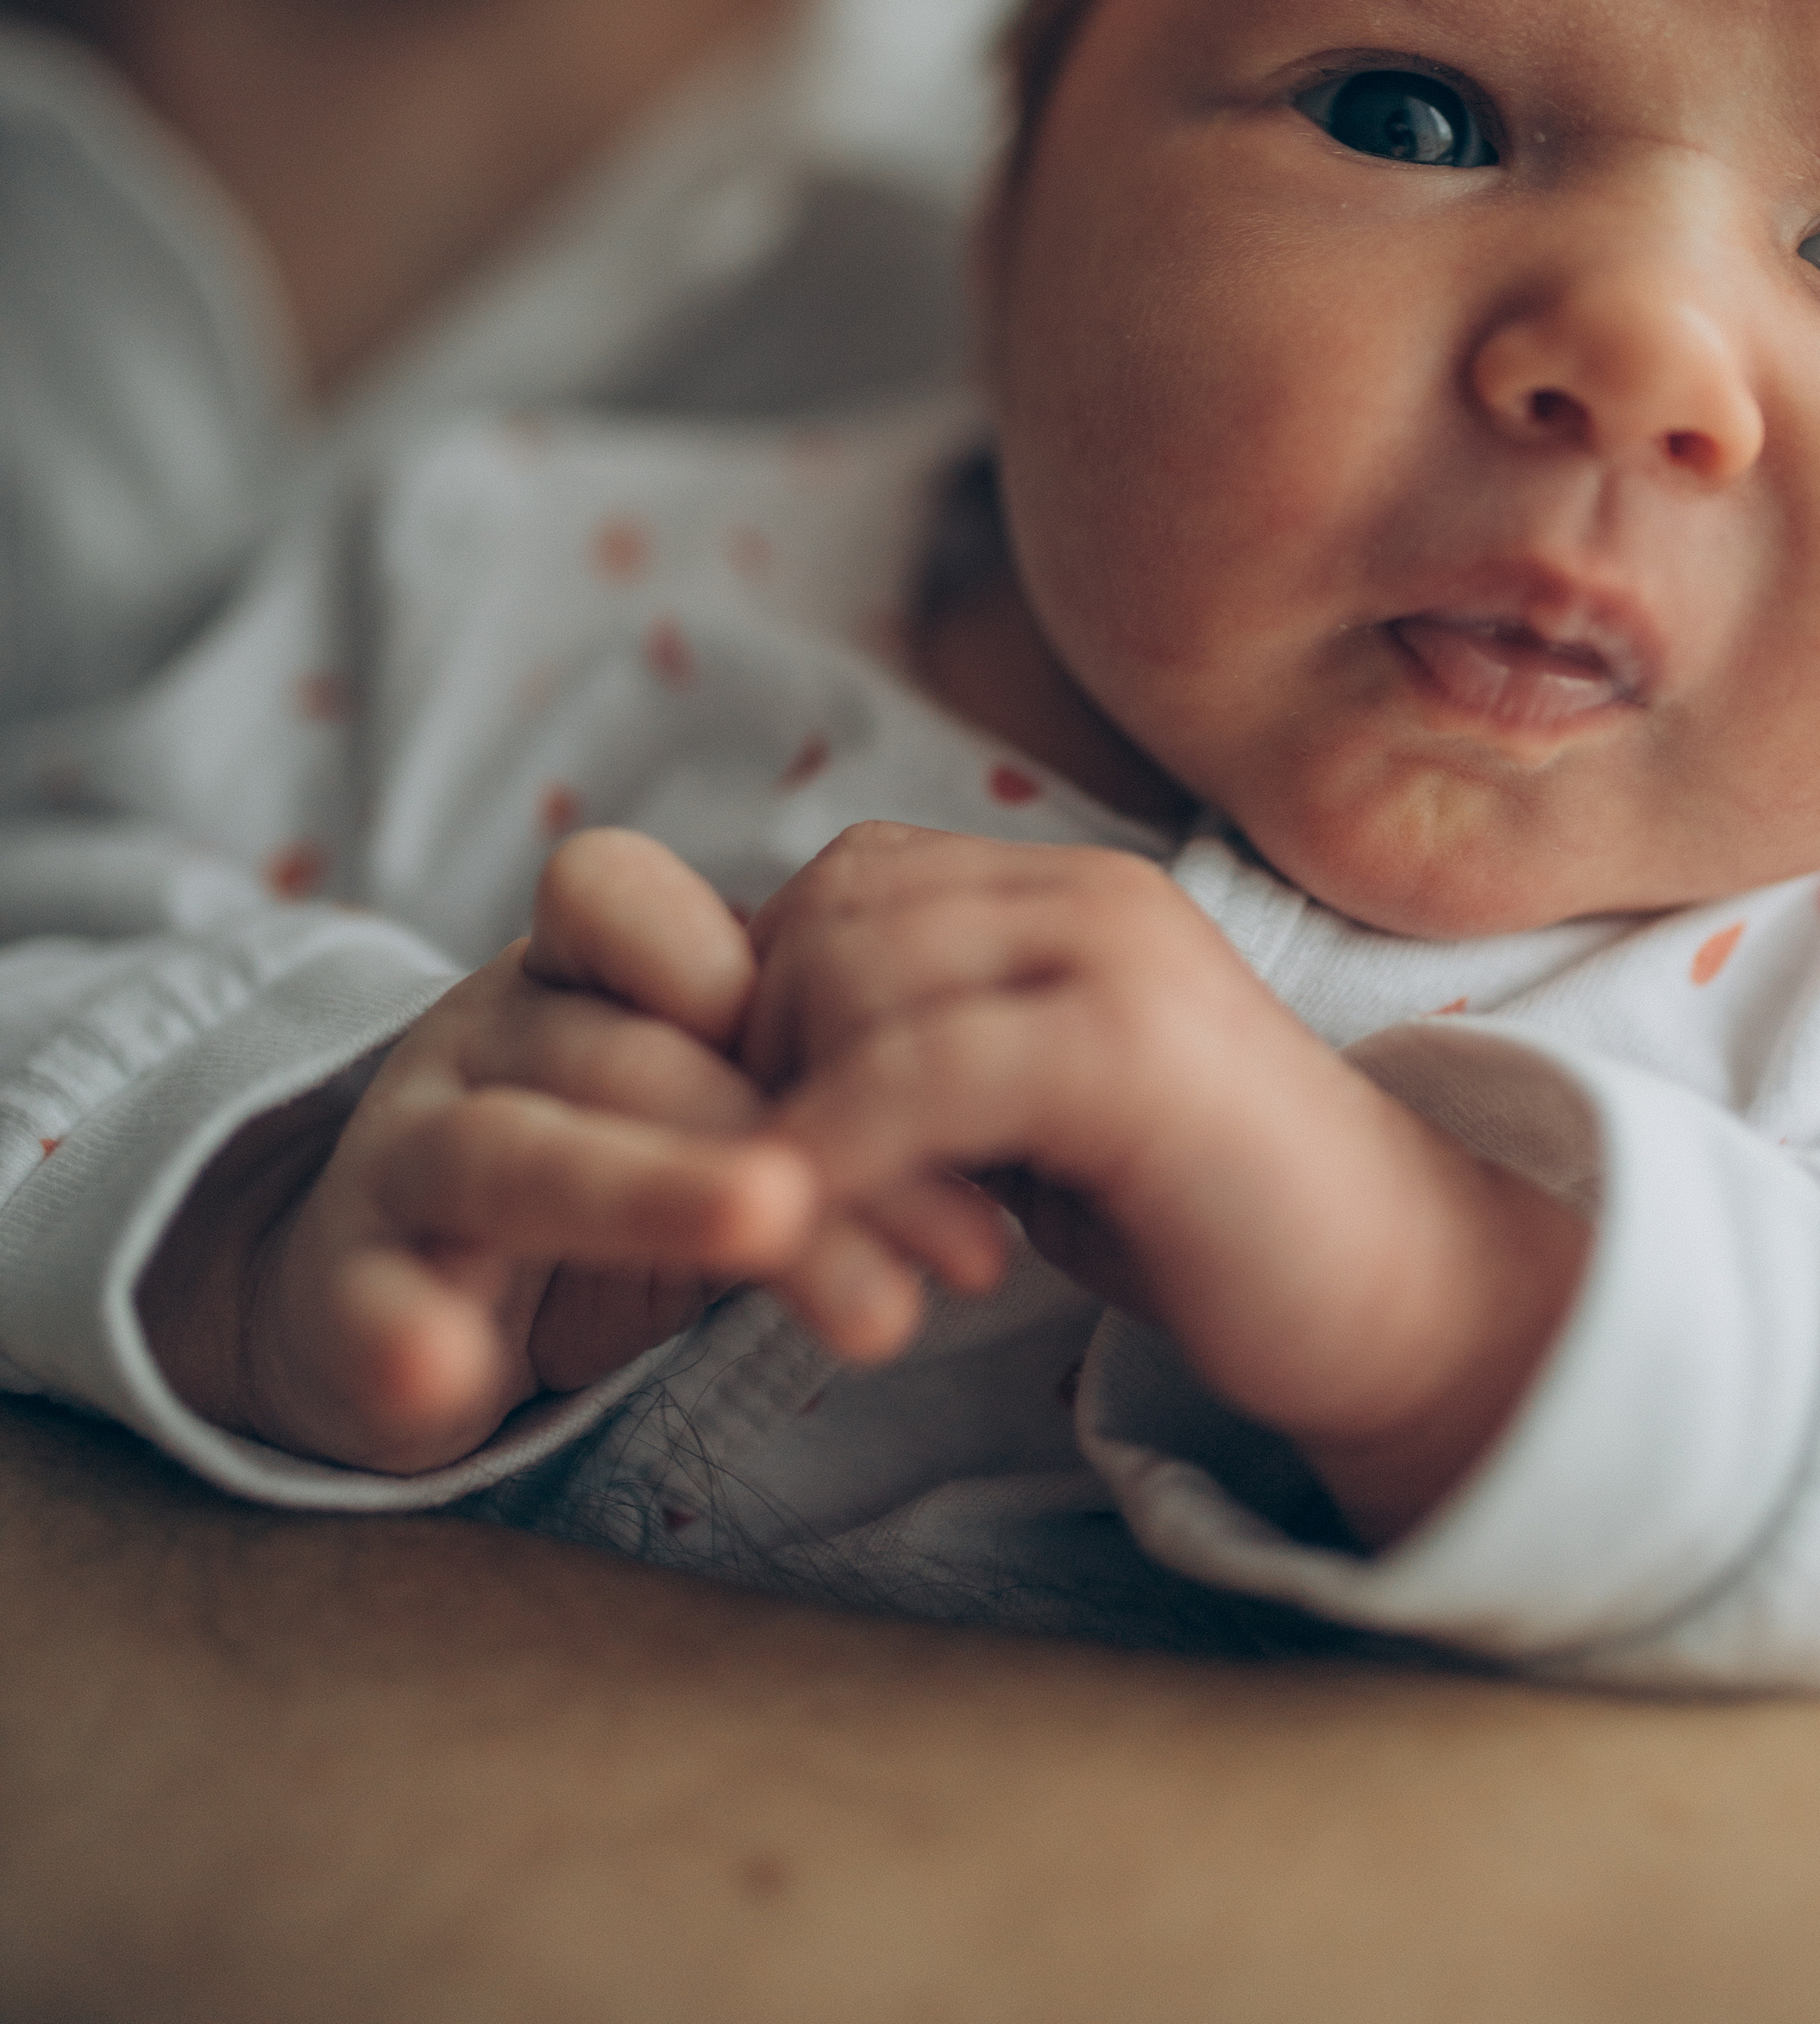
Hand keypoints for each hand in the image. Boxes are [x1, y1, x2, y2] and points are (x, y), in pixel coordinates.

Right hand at [138, 831, 969, 1476]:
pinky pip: (365, 1306)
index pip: (629, 905)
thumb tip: (1017, 1140)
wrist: (381, 1287)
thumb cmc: (608, 1175)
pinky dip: (403, 1337)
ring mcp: (403, 1159)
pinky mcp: (343, 1293)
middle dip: (792, 1132)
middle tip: (956, 1241)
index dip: (753, 966)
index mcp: (572, 974)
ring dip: (645, 1190)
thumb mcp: (715, 1120)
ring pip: (515, 1152)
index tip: (916, 1050)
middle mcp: (485, 1040)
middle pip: (633, 1054)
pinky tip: (449, 1374)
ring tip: (771, 1226)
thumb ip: (819, 1102)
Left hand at [733, 824, 1589, 1541]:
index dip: (768, 996)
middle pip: (831, 910)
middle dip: (763, 1050)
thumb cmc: (1208, 1221)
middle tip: (779, 1193)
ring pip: (858, 973)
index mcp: (1072, 890)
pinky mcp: (1128, 1052)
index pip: (849, 877)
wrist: (1400, 1297)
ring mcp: (1117, 958)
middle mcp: (1093, 891)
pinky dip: (845, 1151)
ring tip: (832, 1238)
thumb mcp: (1038, 1117)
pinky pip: (921, 1068)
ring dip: (799, 1114)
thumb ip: (931, 1059)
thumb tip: (765, 1059)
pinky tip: (829, 1240)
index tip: (766, 1134)